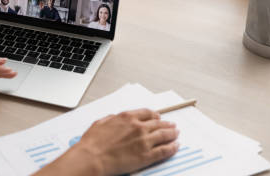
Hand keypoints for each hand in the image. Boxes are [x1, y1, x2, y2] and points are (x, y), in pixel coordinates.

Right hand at [38, 109, 177, 175]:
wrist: (93, 157)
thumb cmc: (93, 142)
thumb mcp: (101, 123)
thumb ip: (112, 119)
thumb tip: (116, 118)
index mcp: (127, 117)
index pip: (147, 113)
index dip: (155, 115)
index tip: (158, 117)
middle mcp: (138, 127)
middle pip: (158, 124)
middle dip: (167, 124)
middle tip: (172, 125)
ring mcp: (144, 141)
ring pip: (164, 135)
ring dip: (172, 134)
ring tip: (177, 134)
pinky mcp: (146, 155)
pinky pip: (164, 150)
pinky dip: (172, 148)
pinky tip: (176, 146)